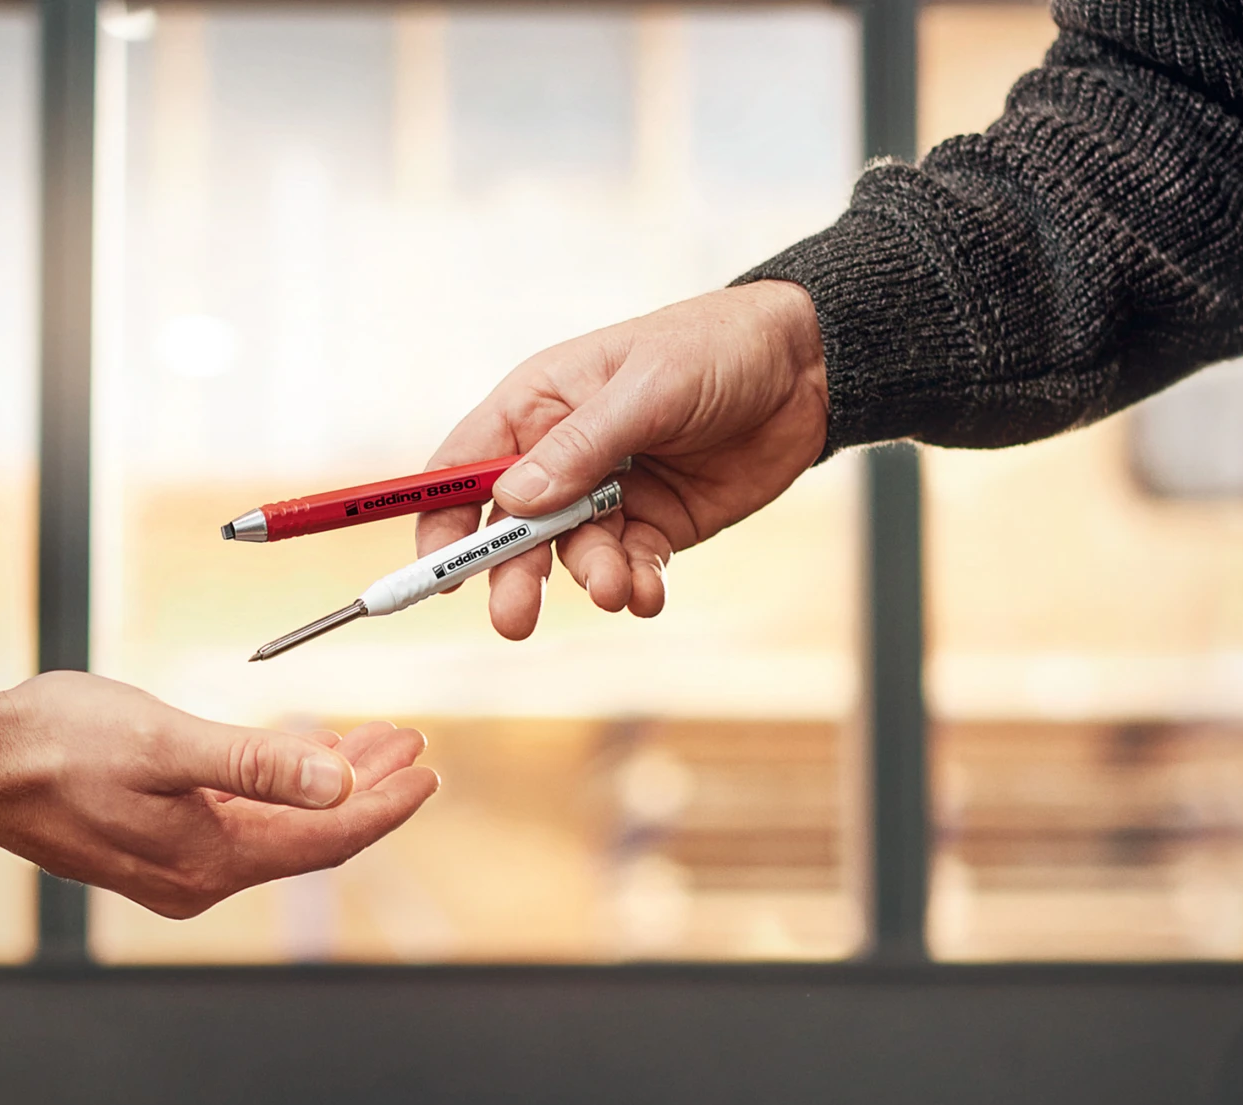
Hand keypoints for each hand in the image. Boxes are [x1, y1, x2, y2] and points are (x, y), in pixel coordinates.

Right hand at [0, 646, 440, 917]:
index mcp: (209, 860)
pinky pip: (241, 822)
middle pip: (310, 837)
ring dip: (327, 783)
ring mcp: (175, 866)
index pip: (326, 837)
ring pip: (278, 828)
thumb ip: (257, 763)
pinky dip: (278, 788)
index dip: (384, 805)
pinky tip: (294, 756)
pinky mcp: (155, 845)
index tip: (428, 771)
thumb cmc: (55, 745)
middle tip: (411, 745)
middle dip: (367, 790)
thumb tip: (338, 782)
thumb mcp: (167, 742)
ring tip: (372, 740)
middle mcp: (198, 878)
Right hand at [416, 280, 826, 638]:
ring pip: (572, 555)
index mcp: (537, 404)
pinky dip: (632, 586)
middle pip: (511, 527)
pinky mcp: (656, 525)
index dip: (441, 521)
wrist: (807, 368)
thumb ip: (580, 444)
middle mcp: (562, 453)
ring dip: (587, 578)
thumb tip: (515, 499)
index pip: (465, 468)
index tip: (435, 573)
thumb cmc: (714, 348)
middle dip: (510, 573)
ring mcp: (609, 493)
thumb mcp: (646, 387)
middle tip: (514, 619)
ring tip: (614, 588)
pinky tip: (647, 593)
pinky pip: (628, 567)